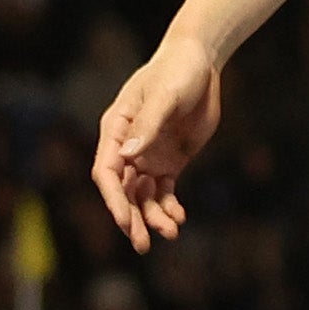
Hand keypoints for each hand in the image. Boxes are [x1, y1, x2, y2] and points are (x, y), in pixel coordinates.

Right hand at [93, 41, 226, 250]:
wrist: (200, 64)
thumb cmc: (176, 72)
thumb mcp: (163, 96)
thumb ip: (148, 125)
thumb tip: (128, 155)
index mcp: (115, 131)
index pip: (107, 173)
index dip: (113, 200)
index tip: (124, 221)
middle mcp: (128, 147)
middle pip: (123, 191)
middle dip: (131, 219)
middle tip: (141, 245)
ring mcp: (149, 155)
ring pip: (145, 195)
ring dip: (153, 216)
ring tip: (170, 234)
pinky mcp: (171, 159)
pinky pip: (166, 189)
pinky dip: (170, 206)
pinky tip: (179, 218)